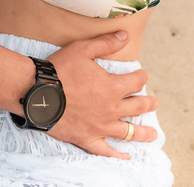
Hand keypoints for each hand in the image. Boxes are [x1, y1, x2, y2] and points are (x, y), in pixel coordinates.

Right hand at [45, 31, 158, 157]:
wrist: (38, 93)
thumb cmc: (60, 69)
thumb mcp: (83, 49)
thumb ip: (106, 42)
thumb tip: (125, 35)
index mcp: (112, 87)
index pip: (136, 81)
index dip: (141, 76)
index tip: (143, 75)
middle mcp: (112, 109)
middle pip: (137, 107)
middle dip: (148, 103)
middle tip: (155, 103)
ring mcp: (101, 126)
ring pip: (128, 132)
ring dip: (143, 132)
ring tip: (153, 134)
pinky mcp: (88, 138)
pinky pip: (106, 150)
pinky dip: (117, 155)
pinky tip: (125, 157)